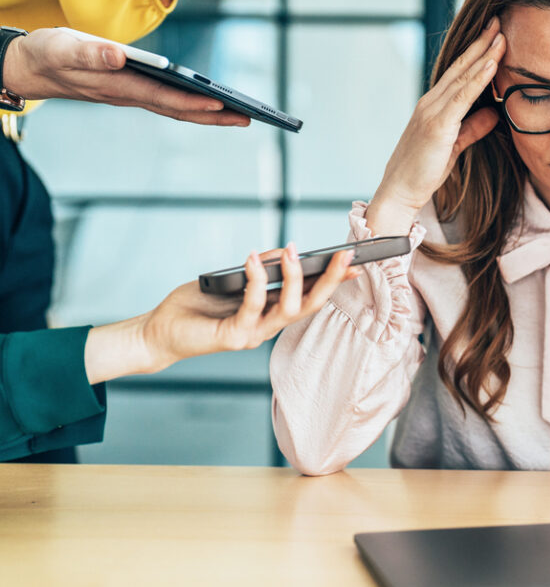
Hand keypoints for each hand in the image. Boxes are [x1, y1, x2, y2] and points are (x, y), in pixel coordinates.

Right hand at [1, 28, 248, 125]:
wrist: (27, 66)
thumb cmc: (46, 54)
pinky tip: (210, 104)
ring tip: (241, 115)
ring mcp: (129, 96)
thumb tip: (119, 55)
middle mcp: (127, 95)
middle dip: (214, 116)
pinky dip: (191, 104)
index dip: (192, 101)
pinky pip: (167, 101)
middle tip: (249, 119)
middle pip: (178, 110)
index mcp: (116, 86)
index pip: (162, 97)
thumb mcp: (63, 47)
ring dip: (208, 113)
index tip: (221, 103)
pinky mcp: (129, 90)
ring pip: (175, 108)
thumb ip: (90, 52)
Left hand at [84, 244, 359, 383]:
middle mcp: (267, 327)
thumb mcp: (231, 281)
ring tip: (292, 252)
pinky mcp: (234, 336)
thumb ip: (257, 270)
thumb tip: (281, 251)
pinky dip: (256, 280)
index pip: (309, 297)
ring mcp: (253, 334)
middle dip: (330, 281)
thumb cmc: (193, 308)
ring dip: (293, 278)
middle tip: (343, 257)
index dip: (334, 282)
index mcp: (270, 314)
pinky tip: (253, 259)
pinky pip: (253, 306)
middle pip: (309, 305)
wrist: (158, 334)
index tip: (354, 263)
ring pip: (288, 308)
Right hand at [365, 18, 505, 235]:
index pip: (459, 72)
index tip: (493, 34)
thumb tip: (493, 112)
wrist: (400, 191)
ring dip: (483, 54)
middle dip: (481, 42)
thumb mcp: (455, 145)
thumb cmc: (424, 171)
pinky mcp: (437, 124)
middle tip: (498, 20)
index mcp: (434, 105)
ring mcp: (432, 110)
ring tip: (500, 34)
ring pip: (463, 75)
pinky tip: (492, 64)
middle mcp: (431, 102)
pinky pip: (462, 96)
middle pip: (461, 66)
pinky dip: (478, 78)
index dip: (477, 52)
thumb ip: (473, 127)